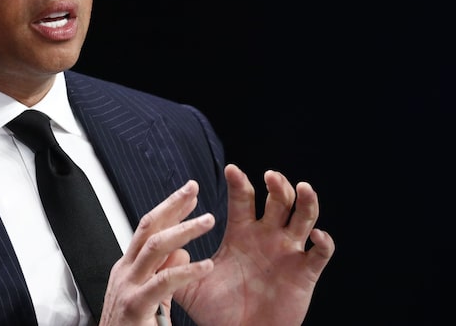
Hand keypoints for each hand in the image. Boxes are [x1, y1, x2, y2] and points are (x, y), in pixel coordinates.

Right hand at [100, 180, 216, 325]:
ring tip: (208, 220)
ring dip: (183, 230)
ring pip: (154, 247)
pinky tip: (206, 265)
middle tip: (194, 189)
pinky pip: (164, 282)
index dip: (169, 209)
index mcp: (127, 268)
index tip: (190, 195)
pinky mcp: (136, 306)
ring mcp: (128, 287)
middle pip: (148, 227)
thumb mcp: (150, 298)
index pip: (148, 229)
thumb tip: (183, 252)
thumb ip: (164, 274)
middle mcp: (124, 272)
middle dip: (173, 205)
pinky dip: (186, 272)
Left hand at [175, 163, 334, 325]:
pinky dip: (323, 242)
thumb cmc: (218, 312)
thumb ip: (173, 265)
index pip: (243, 199)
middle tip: (269, 176)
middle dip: (277, 185)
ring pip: (304, 217)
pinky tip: (317, 236)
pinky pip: (320, 254)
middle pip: (278, 200)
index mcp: (241, 233)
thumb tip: (157, 245)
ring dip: (306, 201)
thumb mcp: (190, 285)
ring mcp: (288, 252)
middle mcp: (267, 237)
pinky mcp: (304, 273)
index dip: (239, 183)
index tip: (231, 170)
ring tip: (302, 188)